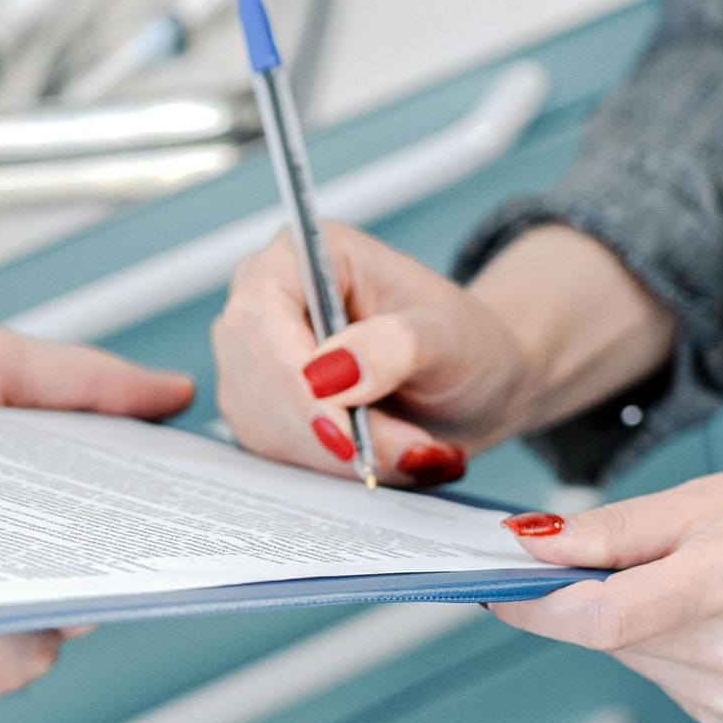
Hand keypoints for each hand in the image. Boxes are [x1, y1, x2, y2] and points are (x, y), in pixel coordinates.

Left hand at [0, 316, 194, 703]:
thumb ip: (77, 375)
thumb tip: (170, 395)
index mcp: (34, 492)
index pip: (128, 506)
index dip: (176, 499)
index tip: (217, 486)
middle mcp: (16, 560)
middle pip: (113, 572)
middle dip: (145, 550)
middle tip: (165, 525)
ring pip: (71, 624)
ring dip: (78, 591)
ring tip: (72, 556)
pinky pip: (13, 664)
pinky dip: (15, 635)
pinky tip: (0, 596)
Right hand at [214, 226, 532, 484]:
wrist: (467, 384)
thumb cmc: (461, 342)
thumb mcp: (446, 336)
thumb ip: (394, 346)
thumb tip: (329, 373)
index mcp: (305, 254)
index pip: (261, 310)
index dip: (291, 374)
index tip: (340, 430)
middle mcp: (265, 301)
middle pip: (258, 375)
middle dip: (332, 428)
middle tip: (411, 448)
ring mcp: (254, 359)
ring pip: (264, 424)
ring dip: (340, 455)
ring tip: (412, 447)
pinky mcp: (259, 410)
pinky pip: (276, 453)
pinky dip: (334, 467)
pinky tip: (382, 453)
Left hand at [490, 459, 722, 722]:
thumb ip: (620, 528)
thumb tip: (532, 542)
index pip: (595, 618)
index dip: (531, 603)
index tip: (490, 580)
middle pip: (606, 635)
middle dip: (592, 593)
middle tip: (634, 546)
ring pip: (632, 657)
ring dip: (637, 617)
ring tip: (713, 573)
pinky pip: (667, 677)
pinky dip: (671, 642)